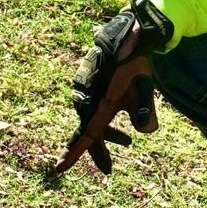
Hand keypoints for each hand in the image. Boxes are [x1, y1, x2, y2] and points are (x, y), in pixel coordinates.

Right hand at [53, 0, 172, 174]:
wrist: (124, 38)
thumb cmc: (135, 63)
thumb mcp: (145, 86)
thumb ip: (145, 107)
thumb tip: (147, 130)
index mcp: (100, 103)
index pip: (86, 135)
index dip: (73, 154)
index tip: (59, 169)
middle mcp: (88, 100)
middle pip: (89, 133)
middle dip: (99, 151)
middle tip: (108, 169)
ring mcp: (85, 94)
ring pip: (92, 121)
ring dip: (107, 133)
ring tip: (127, 142)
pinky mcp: (86, 89)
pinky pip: (92, 111)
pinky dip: (104, 120)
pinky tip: (119, 118)